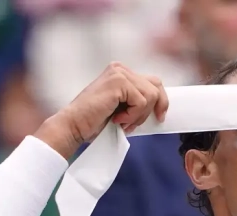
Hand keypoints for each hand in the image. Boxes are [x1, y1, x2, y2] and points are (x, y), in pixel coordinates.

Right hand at [35, 62, 168, 158]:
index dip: (161, 101)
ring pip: (150, 96)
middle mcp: (120, 69)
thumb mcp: (124, 109)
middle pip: (156, 86)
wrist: (75, 126)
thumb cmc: (95, 121)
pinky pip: (141, 102)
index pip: (153, 82)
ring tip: (122, 122)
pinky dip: (132, 116)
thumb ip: (138, 102)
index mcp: (121, 73)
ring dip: (139, 115)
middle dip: (153, 108)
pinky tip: (117, 119)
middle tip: (136, 123)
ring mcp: (119, 73)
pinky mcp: (118, 82)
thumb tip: (160, 108)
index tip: (159, 117)